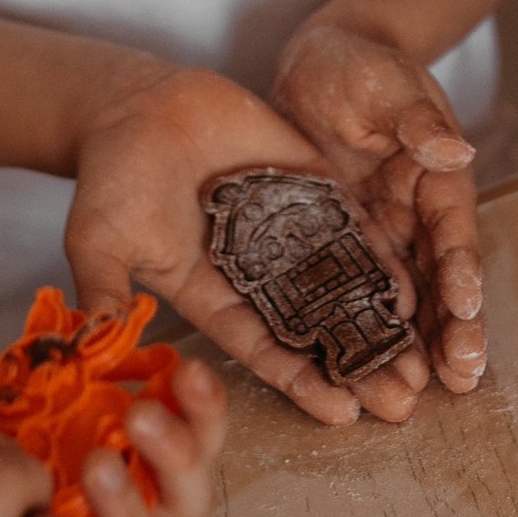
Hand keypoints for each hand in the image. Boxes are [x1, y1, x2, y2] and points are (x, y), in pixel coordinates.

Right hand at [63, 61, 428, 427]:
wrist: (136, 102)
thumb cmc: (110, 176)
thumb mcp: (99, 241)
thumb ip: (107, 293)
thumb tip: (95, 347)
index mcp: (209, 295)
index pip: (262, 348)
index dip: (301, 381)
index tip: (343, 413)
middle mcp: (254, 274)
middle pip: (314, 329)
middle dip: (357, 367)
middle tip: (403, 406)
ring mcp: (284, 233)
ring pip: (341, 288)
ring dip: (379, 326)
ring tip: (422, 368)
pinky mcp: (307, 191)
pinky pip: (351, 230)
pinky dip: (380, 261)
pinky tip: (411, 293)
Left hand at [272, 21, 485, 392]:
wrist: (318, 62)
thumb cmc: (358, 63)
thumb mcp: (386, 82)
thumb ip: (415, 119)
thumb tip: (453, 148)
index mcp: (437, 178)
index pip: (453, 233)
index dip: (462, 274)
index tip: (468, 311)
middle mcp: (413, 215)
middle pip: (437, 280)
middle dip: (451, 331)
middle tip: (459, 380)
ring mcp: (378, 233)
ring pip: (399, 298)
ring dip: (410, 346)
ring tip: (414, 396)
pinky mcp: (337, 242)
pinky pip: (349, 291)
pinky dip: (357, 329)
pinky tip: (357, 370)